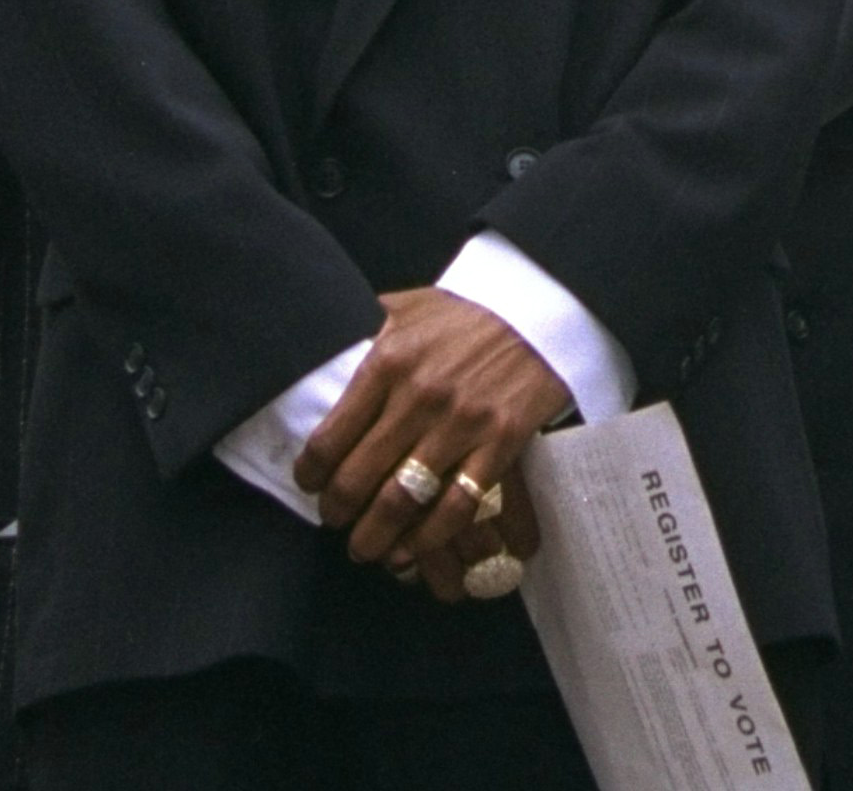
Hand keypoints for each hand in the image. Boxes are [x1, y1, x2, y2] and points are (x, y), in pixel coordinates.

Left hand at [294, 288, 561, 601]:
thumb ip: (367, 324)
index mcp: (388, 361)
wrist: (542, 309)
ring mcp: (462, 423)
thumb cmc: (470, 311)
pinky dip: (429, 537)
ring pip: (401, 500)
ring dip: (375, 536)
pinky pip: (456, 506)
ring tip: (365, 547)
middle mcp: (419, 396)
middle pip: (358, 478)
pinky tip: (413, 548)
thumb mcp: (411, 305)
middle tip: (334, 520)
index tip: (310, 485)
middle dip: (337, 512)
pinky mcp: (500, 443)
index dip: (310, 474)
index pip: (329, 438)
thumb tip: (328, 338)